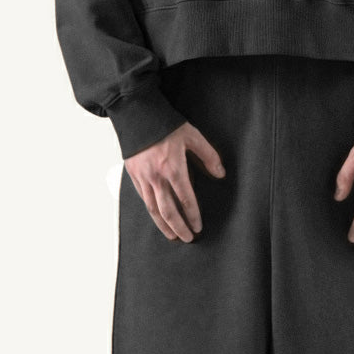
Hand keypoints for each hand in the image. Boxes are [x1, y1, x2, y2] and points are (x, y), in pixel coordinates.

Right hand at [124, 122, 225, 240]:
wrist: (137, 114)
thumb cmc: (166, 125)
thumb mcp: (193, 136)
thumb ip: (208, 156)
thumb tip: (220, 174)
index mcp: (173, 168)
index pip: (185, 199)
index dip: (193, 216)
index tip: (198, 227)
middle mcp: (156, 177)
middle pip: (168, 211)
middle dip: (179, 228)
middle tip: (187, 238)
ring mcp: (143, 178)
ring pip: (152, 209)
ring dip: (163, 226)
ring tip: (172, 236)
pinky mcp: (133, 176)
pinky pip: (143, 199)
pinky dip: (151, 212)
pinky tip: (158, 218)